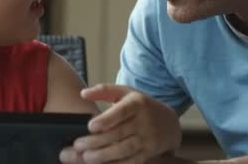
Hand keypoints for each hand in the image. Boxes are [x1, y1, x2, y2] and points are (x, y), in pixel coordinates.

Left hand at [60, 84, 180, 163]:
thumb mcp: (125, 93)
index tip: (91, 126)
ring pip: (125, 149)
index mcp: (137, 103)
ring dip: (104, 155)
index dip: (107, 119)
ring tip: (87, 157)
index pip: (122, 111)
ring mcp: (148, 139)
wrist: (168, 122)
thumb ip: (104, 91)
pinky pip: (131, 161)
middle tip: (79, 145)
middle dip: (97, 141)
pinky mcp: (148, 153)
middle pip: (119, 133)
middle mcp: (144, 121)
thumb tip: (83, 94)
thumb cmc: (141, 105)